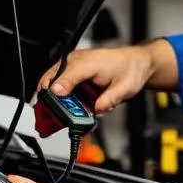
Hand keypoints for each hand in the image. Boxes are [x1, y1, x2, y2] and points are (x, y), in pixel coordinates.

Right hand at [37, 47, 155, 115]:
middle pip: (51, 80)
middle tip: (48, 119)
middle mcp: (76, 62)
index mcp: (89, 63)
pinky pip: (59, 86)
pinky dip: (58, 100)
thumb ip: (108, 100)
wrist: (134, 63)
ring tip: (54, 119)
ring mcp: (72, 67)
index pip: (67, 75)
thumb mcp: (124, 88)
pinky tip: (64, 111)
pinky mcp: (72, 74)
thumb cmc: (129, 70)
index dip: (59, 90)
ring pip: (51, 84)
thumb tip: (97, 109)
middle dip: (48, 101)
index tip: (53, 104)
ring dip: (52, 102)